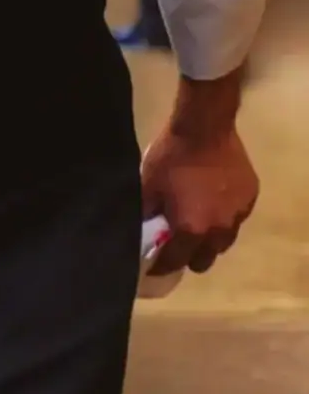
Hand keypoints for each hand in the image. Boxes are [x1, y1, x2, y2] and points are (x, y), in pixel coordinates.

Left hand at [142, 125, 258, 275]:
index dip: (163, 266)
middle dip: (190, 257)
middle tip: (178, 242)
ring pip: (224, 242)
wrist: (204, 126)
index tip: (155, 265)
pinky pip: (237, 218)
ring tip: (199, 221)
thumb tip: (142, 229)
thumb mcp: (147, 185)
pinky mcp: (250, 198)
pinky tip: (214, 201)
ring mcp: (238, 214)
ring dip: (210, 239)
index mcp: (192, 230)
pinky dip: (225, 216)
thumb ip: (145, 213)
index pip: (176, 262)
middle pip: (205, 260)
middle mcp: (219, 230)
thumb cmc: (171, 156)